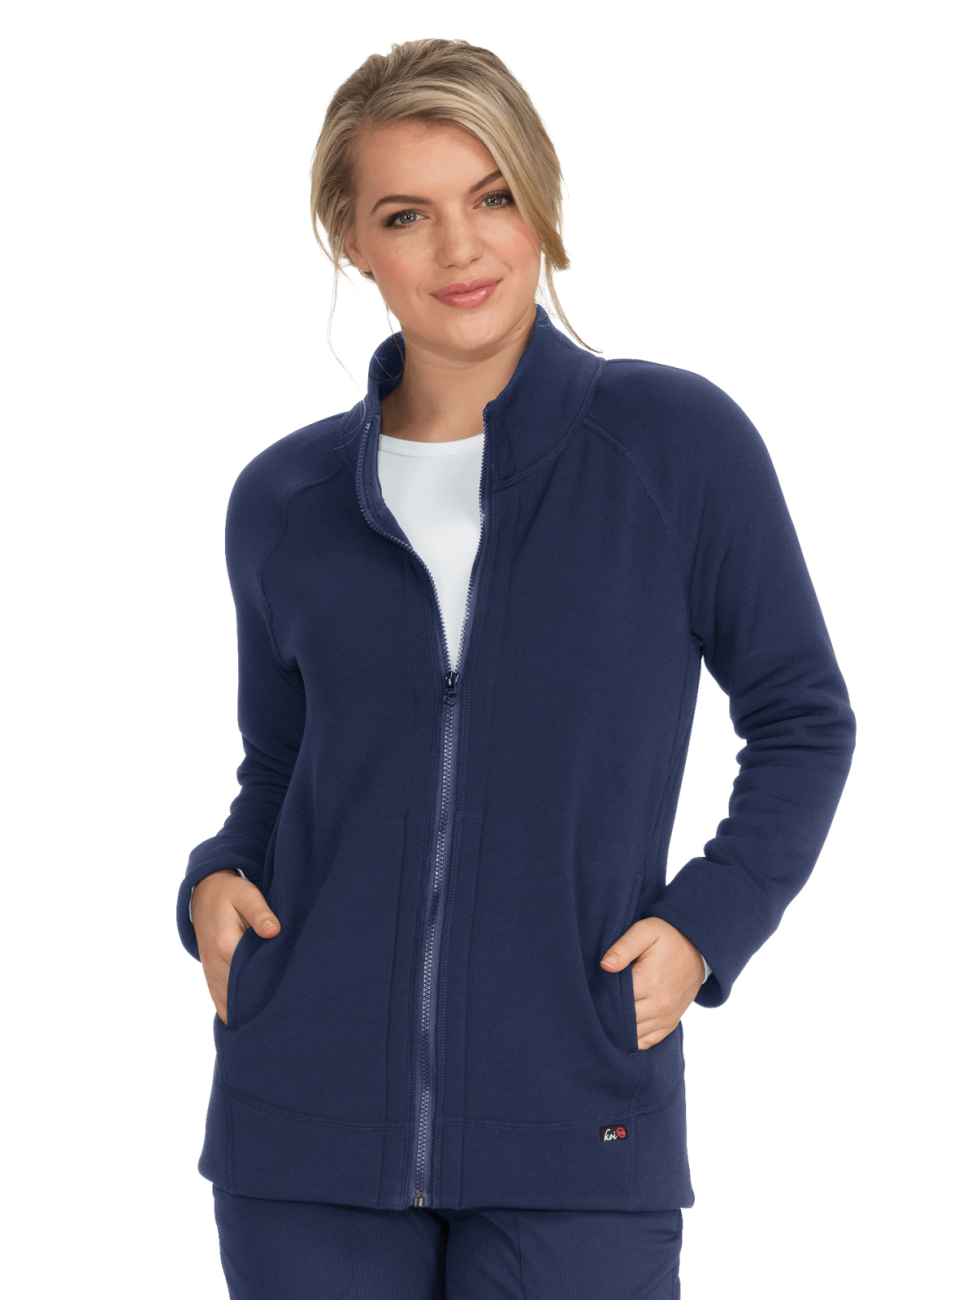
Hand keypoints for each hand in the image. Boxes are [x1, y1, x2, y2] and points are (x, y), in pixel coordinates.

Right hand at [191, 869, 280, 1023]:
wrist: (204, 893)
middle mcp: (214, 963)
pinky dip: (234, 1012)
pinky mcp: (210, 975)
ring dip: (248, 1010)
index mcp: (225, 944)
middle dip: (261, 1003)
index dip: (269, 985)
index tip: (288, 991)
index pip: (248, 975)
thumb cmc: (230, 893)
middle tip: (286, 1009)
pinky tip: (252, 1018)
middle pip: (240, 994)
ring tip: (273, 1016)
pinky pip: (220, 1003)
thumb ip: (260, 913)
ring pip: (228, 1004)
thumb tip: (274, 931)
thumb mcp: (247, 895)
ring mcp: (210, 972)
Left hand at [600, 917, 704, 1049]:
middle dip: (606, 1015)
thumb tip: (605, 966)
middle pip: (622, 1021)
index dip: (599, 999)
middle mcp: (659, 1004)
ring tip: (605, 1016)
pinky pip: (647, 1042)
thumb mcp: (646, 931)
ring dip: (618, 1029)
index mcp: (649, 982)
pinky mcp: (671, 1022)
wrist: (699, 947)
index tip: (590, 993)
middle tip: (592, 1006)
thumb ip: (624, 947)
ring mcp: (666, 1016)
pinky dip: (632, 1039)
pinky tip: (621, 1029)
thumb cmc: (668, 937)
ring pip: (633, 1035)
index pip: (615, 1001)